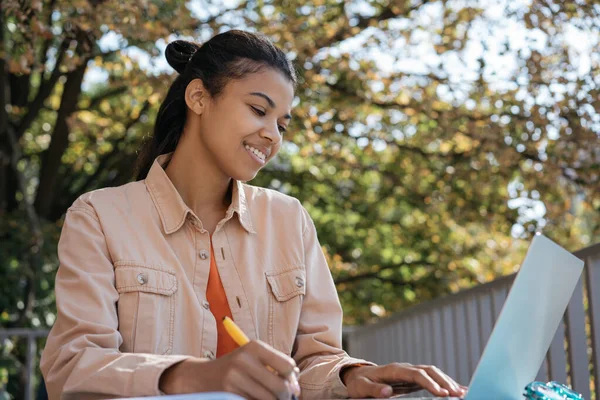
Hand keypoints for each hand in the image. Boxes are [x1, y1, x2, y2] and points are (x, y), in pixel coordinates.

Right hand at [160, 340, 300, 399]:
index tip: (291, 382)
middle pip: (280, 386)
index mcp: (254, 347)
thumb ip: (275, 365)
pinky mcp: (229, 393)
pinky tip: (256, 398)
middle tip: (285, 397)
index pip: (287, 365)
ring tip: (272, 398)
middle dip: (286, 395)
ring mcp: (235, 378)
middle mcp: (244, 360)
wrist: (203, 376)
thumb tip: (295, 384)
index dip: (292, 377)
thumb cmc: (236, 366)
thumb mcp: (253, 357)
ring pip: (269, 399)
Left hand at [342, 363, 467, 397]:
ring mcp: (409, 371)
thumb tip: (388, 392)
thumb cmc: (359, 383)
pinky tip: (456, 389)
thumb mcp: (362, 388)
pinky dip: (444, 382)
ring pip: (432, 373)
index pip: (416, 374)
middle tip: (458, 394)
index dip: (429, 382)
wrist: (356, 375)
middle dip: (444, 381)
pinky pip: (431, 377)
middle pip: (428, 371)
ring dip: (447, 381)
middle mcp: (404, 368)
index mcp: (394, 370)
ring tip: (462, 392)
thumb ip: (374, 389)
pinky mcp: (412, 378)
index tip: (441, 393)